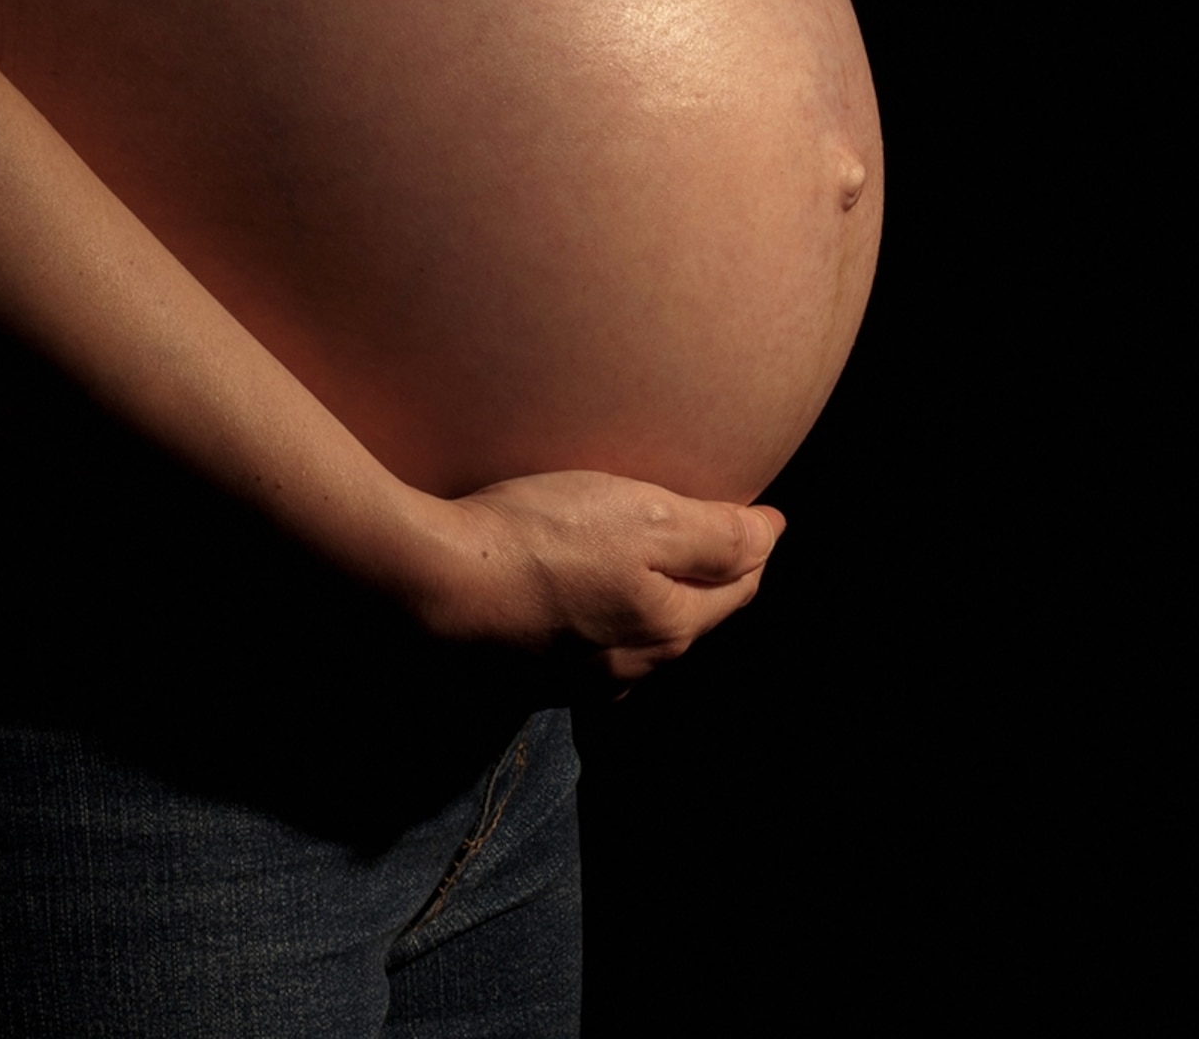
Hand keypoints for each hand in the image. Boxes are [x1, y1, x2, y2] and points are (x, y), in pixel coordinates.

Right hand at [418, 470, 785, 687]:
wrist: (427, 583)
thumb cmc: (538, 538)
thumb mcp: (643, 517)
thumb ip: (716, 534)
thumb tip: (771, 535)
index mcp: (668, 630)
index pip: (737, 588)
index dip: (752, 545)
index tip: (757, 515)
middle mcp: (628, 671)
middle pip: (688, 620)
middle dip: (706, 582)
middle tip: (712, 537)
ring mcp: (572, 684)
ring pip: (634, 643)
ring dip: (649, 609)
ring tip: (645, 571)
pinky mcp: (522, 679)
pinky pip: (581, 652)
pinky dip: (595, 624)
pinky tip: (577, 605)